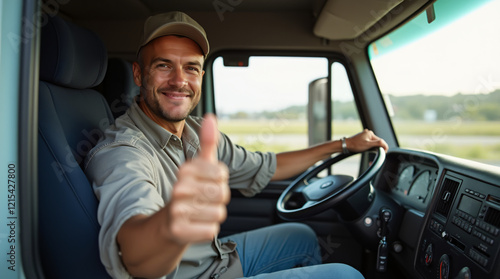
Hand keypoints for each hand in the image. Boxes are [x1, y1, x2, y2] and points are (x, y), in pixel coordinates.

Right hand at [166, 114, 229, 243]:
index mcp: (185, 170)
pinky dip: (207, 230)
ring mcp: (177, 210)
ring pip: (219, 213)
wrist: (168, 223)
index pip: (222, 173)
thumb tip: (211, 117)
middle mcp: (179, 188)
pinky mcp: (179, 231)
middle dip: (218, 199)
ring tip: (199, 212)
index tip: (206, 182)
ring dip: (213, 215)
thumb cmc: (190, 191)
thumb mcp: (199, 166)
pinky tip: (195, 225)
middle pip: (222, 193)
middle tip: (204, 200)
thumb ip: (207, 142)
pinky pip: (211, 230)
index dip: (220, 180)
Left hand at [345, 129, 388, 152]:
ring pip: (374, 143)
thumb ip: (377, 143)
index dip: (384, 147)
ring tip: (371, 151)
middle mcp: (368, 133)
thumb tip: (385, 144)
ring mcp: (365, 135)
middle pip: (378, 141)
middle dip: (378, 147)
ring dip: (374, 147)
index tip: (384, 152)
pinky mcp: (363, 139)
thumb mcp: (368, 145)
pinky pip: (370, 143)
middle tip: (377, 153)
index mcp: (370, 133)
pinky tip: (367, 149)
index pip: (381, 140)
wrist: (346, 145)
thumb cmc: (355, 145)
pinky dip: (370, 146)